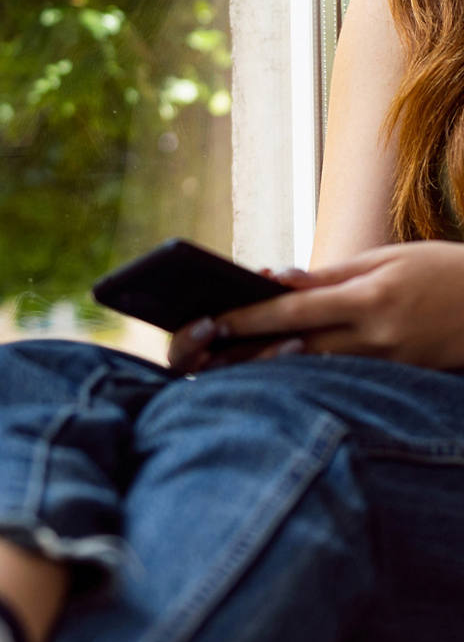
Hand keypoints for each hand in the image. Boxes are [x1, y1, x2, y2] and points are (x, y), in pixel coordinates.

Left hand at [167, 242, 463, 374]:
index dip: (249, 317)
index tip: (212, 320)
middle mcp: (375, 338)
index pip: (295, 310)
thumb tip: (279, 282)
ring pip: (315, 371)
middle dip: (246, 353)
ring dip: (270, 370)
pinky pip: (341, 380)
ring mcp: (386, 365)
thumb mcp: (388, 260)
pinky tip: (279, 376)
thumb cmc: (442, 272)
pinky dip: (308, 376)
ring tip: (226, 368)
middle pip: (296, 349)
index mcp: (370, 299)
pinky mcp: (396, 382)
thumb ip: (332, 277)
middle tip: (202, 356)